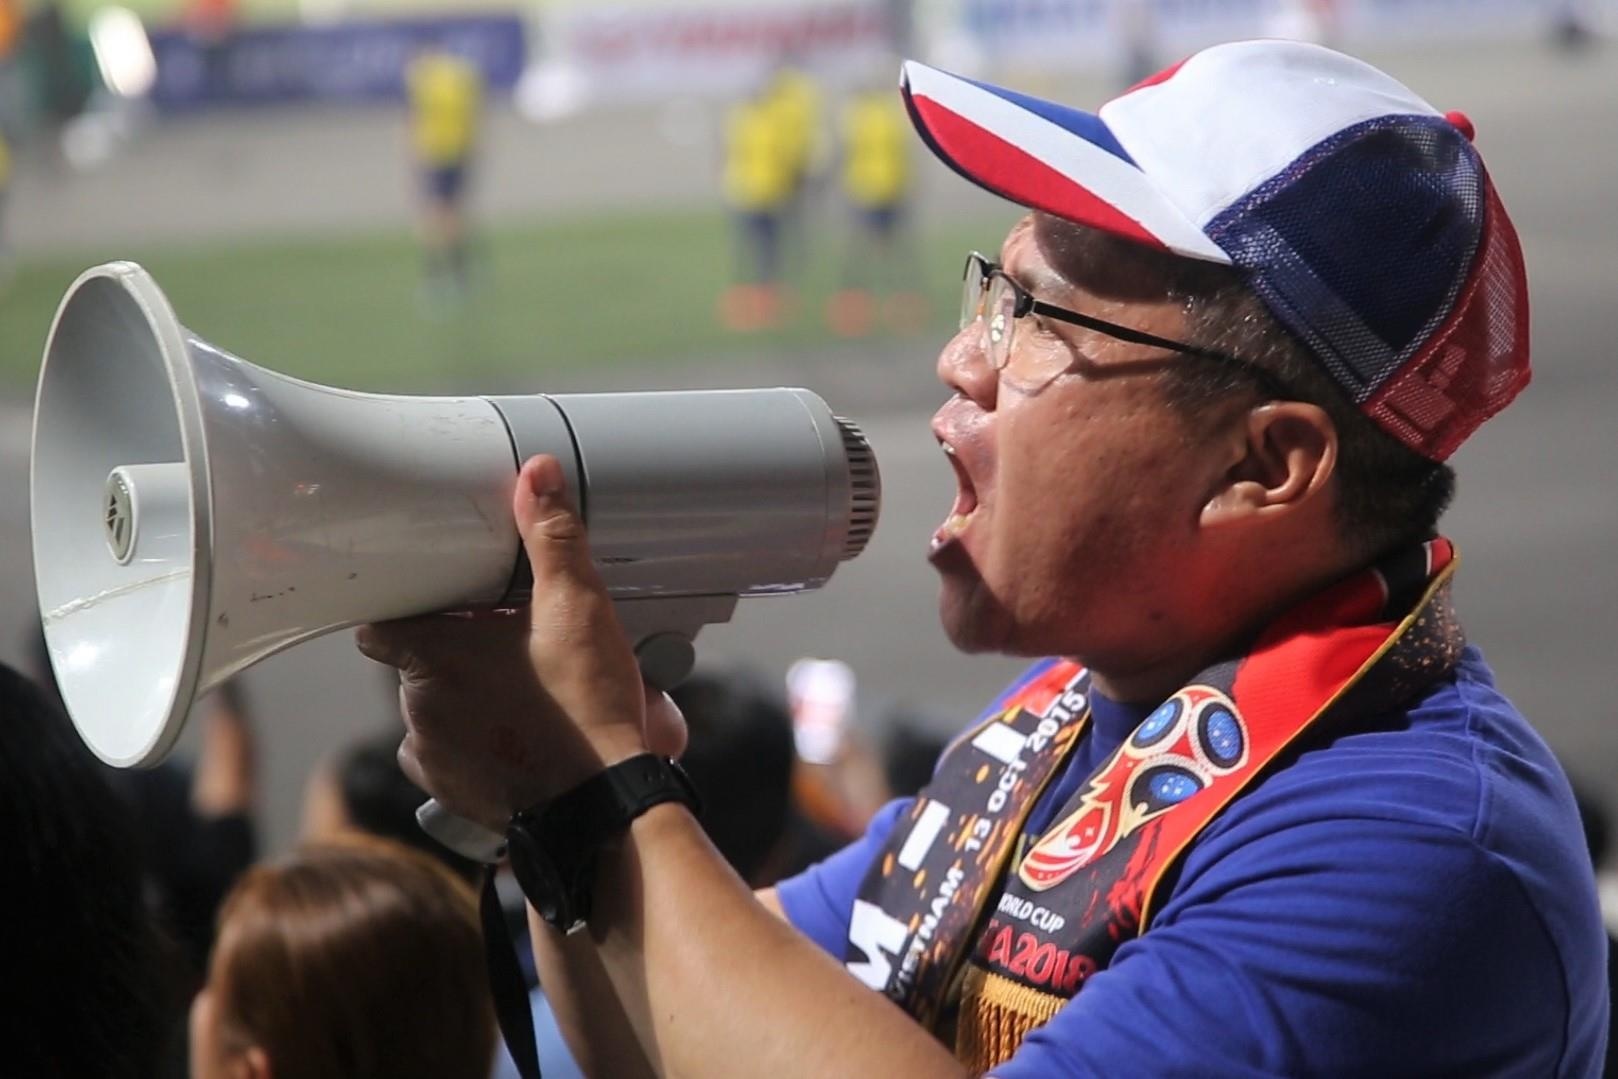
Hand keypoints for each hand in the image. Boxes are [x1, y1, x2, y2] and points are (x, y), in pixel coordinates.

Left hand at [356, 455, 686, 830]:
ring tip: (519, 697)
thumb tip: (535, 474)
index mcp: (434, 655)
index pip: (378, 626)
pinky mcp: (451, 795)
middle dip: (451, 657)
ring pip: (430, 714)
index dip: (403, 613)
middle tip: (505, 648)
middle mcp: (418, 708)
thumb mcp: (577, 610)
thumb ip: (552, 539)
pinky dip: (472, 749)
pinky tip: (515, 739)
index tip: (436, 605)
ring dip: (461, 704)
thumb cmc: (583, 711)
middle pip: (413, 667)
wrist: (601, 807)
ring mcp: (431, 756)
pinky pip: (446, 761)